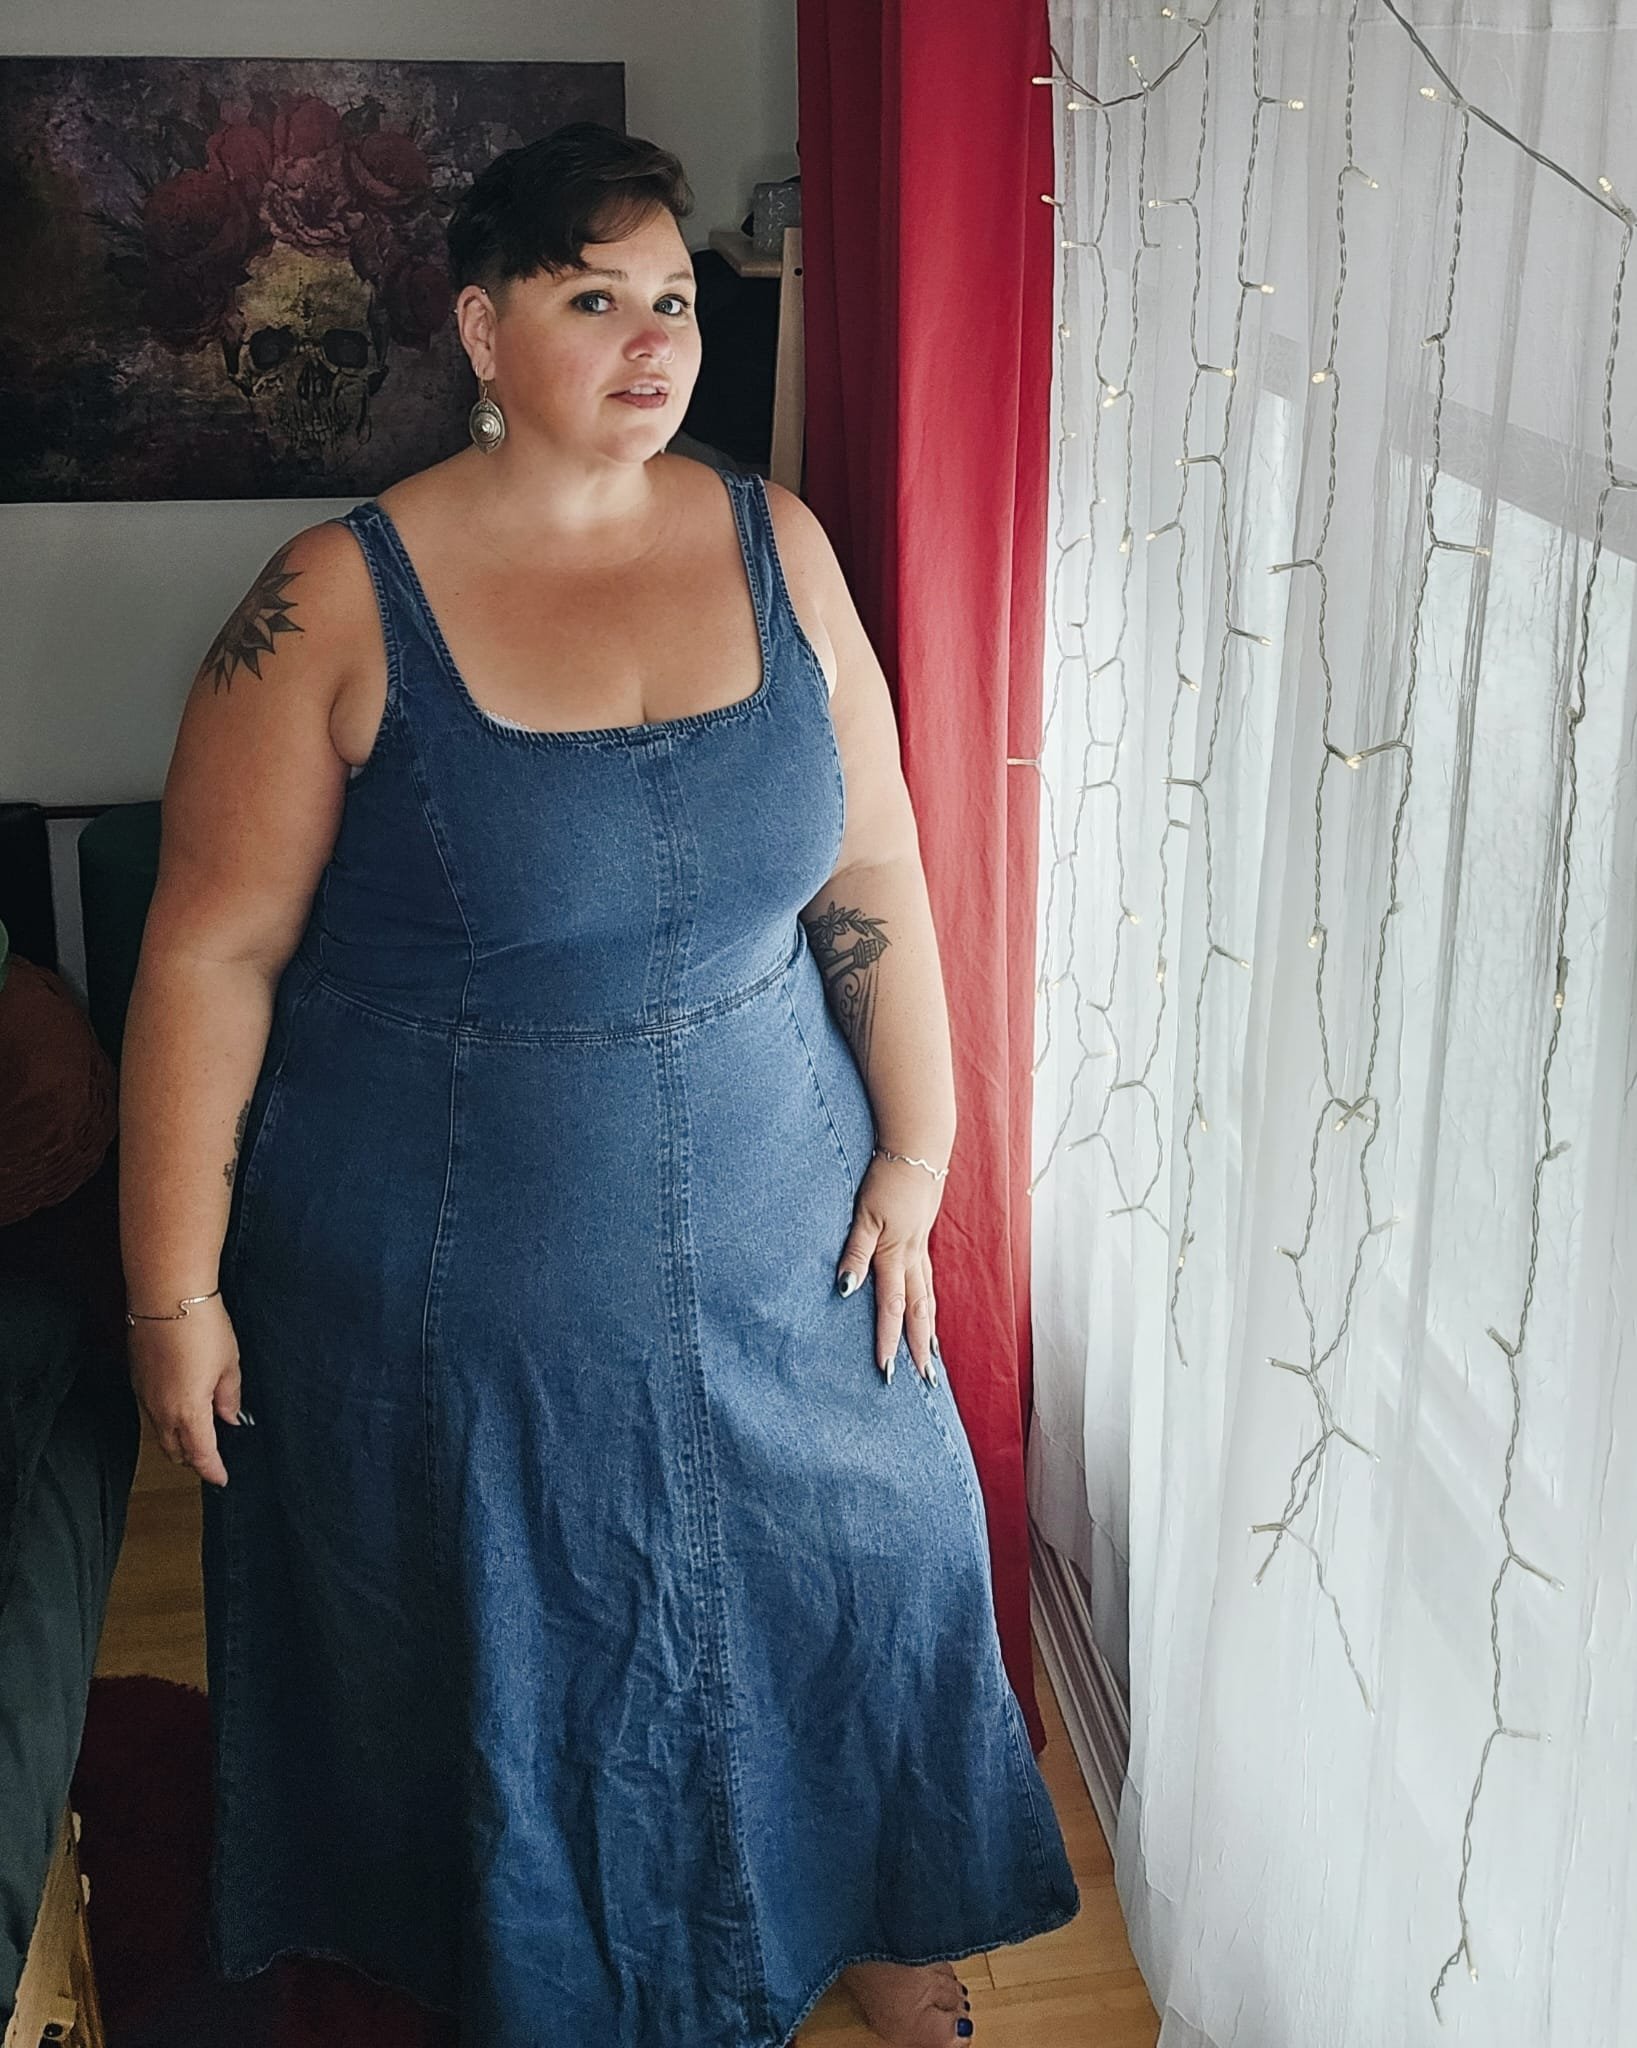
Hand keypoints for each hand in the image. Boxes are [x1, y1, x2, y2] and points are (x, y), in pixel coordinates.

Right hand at [126, 1293, 246, 1488]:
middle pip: (175, 1449)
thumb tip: (229, 1417)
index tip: (222, 1479)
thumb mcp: (229, 1363)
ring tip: (196, 1439)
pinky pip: (150, 1411)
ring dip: (177, 1440)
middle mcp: (161, 1409)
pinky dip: (165, 1420)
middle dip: (193, 1459)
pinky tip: (178, 1410)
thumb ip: (229, 1396)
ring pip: (160, 1432)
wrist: (165, 1294)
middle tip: (210, 1461)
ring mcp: (144, 1393)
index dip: (212, 1469)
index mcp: (188, 1411)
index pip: (200, 1454)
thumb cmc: (202, 1326)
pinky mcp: (136, 1376)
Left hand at [835, 1151, 945, 1382]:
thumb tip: (846, 1289)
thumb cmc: (886, 1178)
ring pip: (928, 1297)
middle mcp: (913, 1257)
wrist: (918, 1149)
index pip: (891, 1307)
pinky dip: (930, 1302)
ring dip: (930, 1329)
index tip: (887, 1370)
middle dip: (920, 1347)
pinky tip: (928, 1308)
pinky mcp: (923, 1236)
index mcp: (896, 1255)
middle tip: (925, 1381)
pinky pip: (929, 1279)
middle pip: (919, 1311)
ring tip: (932, 1356)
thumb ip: (855, 1251)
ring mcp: (921, 1247)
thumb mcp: (864, 1214)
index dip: (888, 1339)